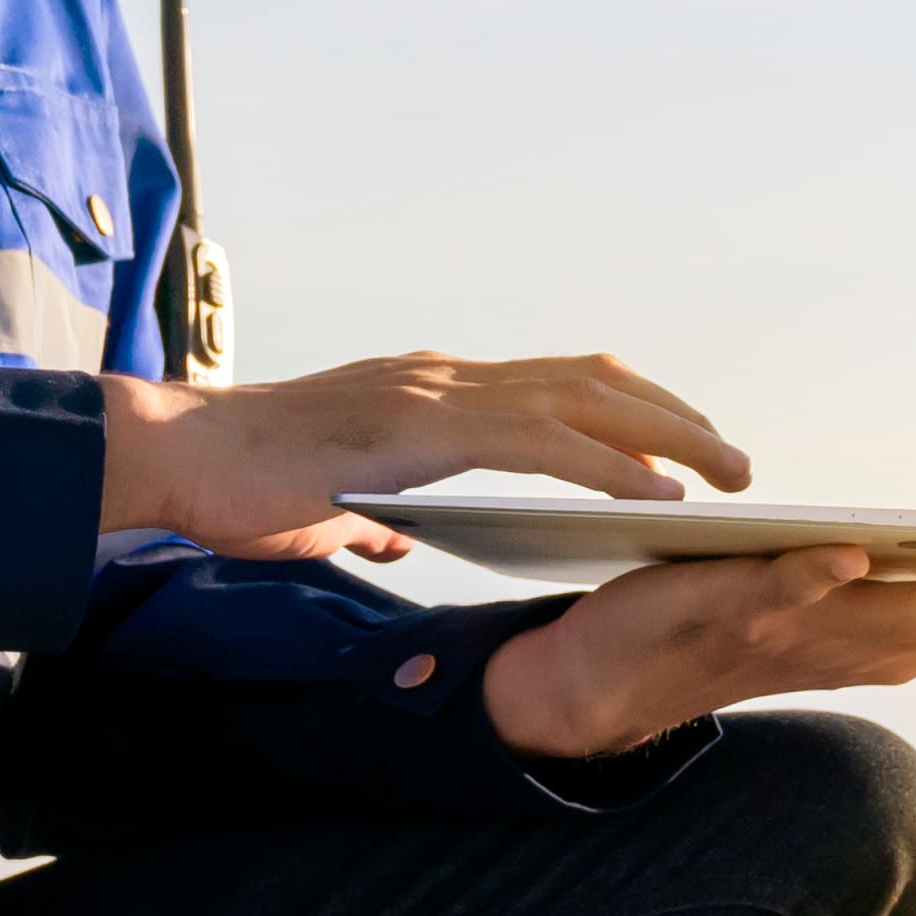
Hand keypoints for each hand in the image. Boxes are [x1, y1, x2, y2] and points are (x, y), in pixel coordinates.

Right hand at [102, 349, 745, 563]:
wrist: (178, 459)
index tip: (687, 447)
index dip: (632, 414)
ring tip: (727, 478)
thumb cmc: (243, 485)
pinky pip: (537, 445)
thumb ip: (373, 513)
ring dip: (667, 440)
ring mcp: (436, 396)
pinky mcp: (421, 430)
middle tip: (738, 463)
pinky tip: (655, 497)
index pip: (558, 387)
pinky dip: (606, 467)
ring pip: (583, 404)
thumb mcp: (330, 506)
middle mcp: (446, 379)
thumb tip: (390, 536)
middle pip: (593, 385)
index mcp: (433, 393)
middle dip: (676, 421)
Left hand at [484, 480, 915, 759]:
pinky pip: (783, 599)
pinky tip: (857, 551)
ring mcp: (808, 636)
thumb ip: (907, 579)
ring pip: (914, 617)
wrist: (613, 681)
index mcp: (900, 640)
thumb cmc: (735, 623)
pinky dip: (819, 580)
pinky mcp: (732, 613)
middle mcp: (870, 648)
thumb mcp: (840, 602)